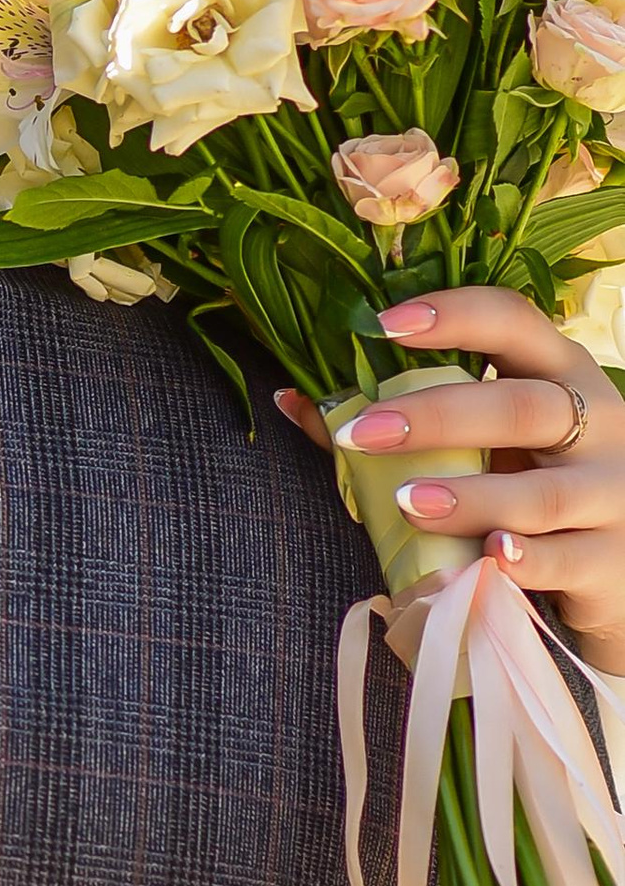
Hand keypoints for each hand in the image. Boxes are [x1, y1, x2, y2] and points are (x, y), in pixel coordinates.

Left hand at [273, 288, 624, 678]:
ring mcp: (612, 494)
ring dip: (471, 495)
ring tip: (409, 502)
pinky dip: (528, 558)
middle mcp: (601, 425)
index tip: (383, 323)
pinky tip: (492, 554)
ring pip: (542, 492)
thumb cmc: (534, 497)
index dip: (454, 315)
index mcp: (564, 377)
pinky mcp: (613, 560)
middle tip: (363, 432)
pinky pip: (567, 559)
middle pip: (524, 406)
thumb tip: (294, 402)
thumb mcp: (489, 451)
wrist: (615, 570)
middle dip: (439, 416)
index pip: (516, 322)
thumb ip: (401, 429)